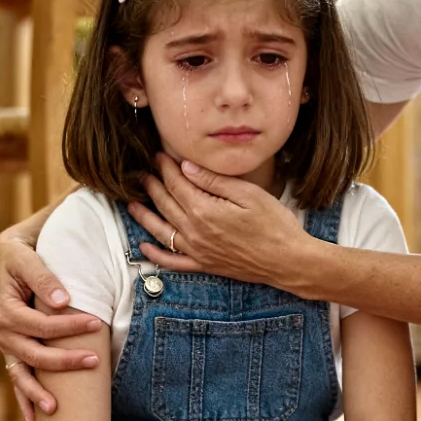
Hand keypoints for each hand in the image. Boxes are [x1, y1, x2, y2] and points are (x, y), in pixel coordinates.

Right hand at [0, 212, 105, 420]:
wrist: (1, 258)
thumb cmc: (18, 254)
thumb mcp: (26, 257)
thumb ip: (43, 277)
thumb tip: (63, 302)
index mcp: (5, 308)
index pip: (39, 324)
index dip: (68, 327)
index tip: (97, 323)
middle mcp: (2, 331)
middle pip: (33, 354)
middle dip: (63, 361)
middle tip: (95, 362)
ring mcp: (6, 344)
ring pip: (20, 374)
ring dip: (37, 393)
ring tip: (56, 410)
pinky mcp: (12, 350)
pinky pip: (16, 379)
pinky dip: (24, 400)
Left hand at [127, 154, 314, 284]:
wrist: (288, 261)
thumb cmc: (275, 225)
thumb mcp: (249, 194)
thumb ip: (214, 181)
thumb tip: (186, 167)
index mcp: (205, 210)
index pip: (177, 184)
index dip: (166, 168)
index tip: (158, 155)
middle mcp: (195, 232)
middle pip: (166, 204)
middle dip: (152, 186)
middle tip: (143, 173)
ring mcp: (198, 251)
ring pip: (161, 232)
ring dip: (144, 217)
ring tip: (131, 204)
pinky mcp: (205, 265)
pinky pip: (173, 262)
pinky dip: (156, 255)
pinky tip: (145, 247)